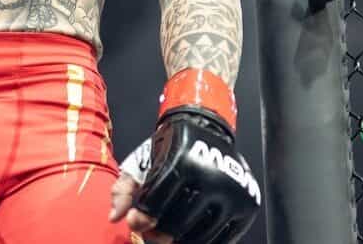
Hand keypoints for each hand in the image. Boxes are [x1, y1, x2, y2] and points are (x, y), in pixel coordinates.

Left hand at [109, 113, 261, 243]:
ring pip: (200, 236)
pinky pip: (223, 240)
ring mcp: (232, 193)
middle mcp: (211, 176)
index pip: (156, 203)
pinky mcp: (247, 206)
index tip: (139, 219)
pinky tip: (191, 235)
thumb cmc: (170, 148)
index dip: (144, 216)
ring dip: (181, 240)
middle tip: (154, 232)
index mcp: (183, 161)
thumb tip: (115, 217)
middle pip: (177, 224)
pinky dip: (204, 242)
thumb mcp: (144, 161)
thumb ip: (124, 188)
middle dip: (160, 234)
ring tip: (171, 234)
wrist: (207, 130)